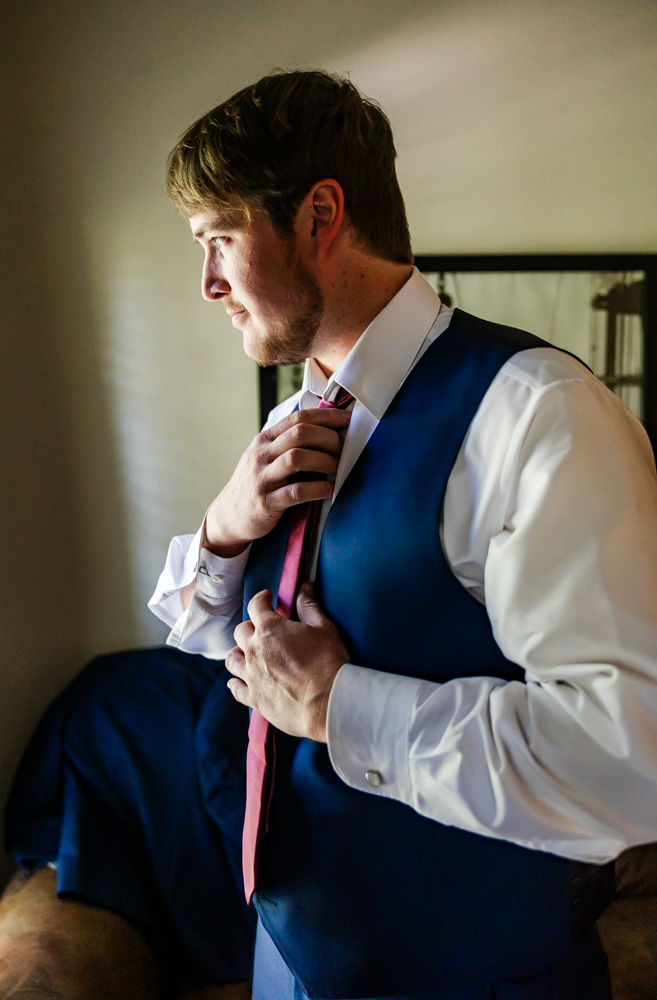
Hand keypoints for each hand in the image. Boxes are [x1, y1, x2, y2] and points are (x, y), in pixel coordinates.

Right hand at [204, 408, 350, 557]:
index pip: (297, 418)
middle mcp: (261, 455)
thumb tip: (326, 430)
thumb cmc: (256, 484)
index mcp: (264, 440)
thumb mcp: (265, 457)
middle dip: (328, 438)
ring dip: (324, 461)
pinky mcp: (266, 503)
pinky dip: (317, 488)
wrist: (229, 516)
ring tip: (337, 468)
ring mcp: (262, 478)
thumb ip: (287, 443)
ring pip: (297, 458)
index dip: (326, 416)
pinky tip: (330, 489)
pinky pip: (296, 492)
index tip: (347, 419)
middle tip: (343, 449)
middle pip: (300, 434)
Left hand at [225, 584, 348, 740]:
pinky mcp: (254, 698)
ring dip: (238, 652)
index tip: (267, 599)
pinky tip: (237, 682)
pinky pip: (236, 689)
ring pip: (232, 659)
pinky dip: (235, 683)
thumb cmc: (328, 662)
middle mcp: (254, 650)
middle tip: (262, 629)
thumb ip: (309, 607)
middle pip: (240, 632)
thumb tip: (304, 588)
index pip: (256, 606)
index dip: (261, 599)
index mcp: (270, 628)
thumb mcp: (324, 627)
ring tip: (246, 653)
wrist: (327, 702)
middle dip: (251, 626)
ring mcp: (251, 675)